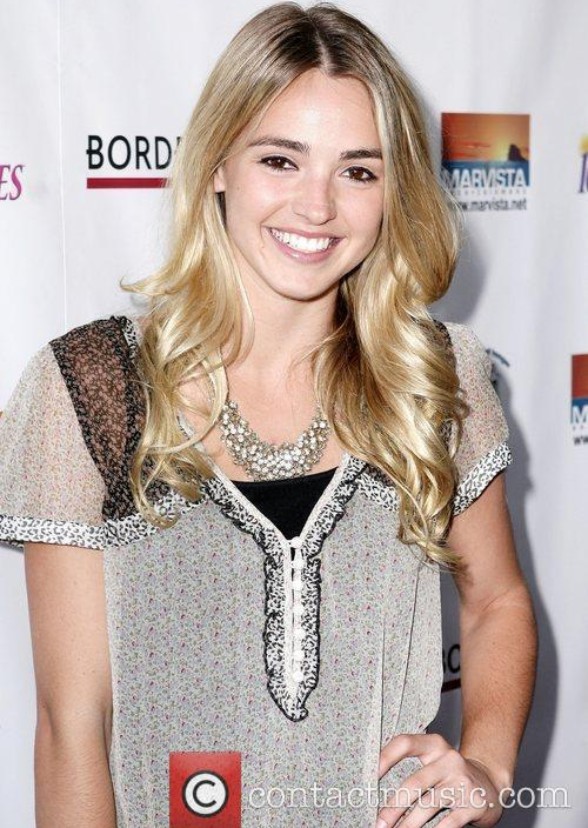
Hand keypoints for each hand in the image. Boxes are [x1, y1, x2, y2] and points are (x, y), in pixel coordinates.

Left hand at [376, 733, 503, 827]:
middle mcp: (449, 759)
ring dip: (408, 824)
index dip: (385, 757)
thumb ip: (414, 769)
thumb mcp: (435, 762)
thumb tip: (379, 792)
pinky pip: (449, 822)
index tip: (370, 776)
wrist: (490, 785)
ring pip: (428, 805)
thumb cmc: (451, 775)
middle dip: (394, 806)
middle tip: (380, 822)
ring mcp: (462, 780)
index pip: (405, 743)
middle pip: (414, 782)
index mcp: (434, 745)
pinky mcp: (474, 802)